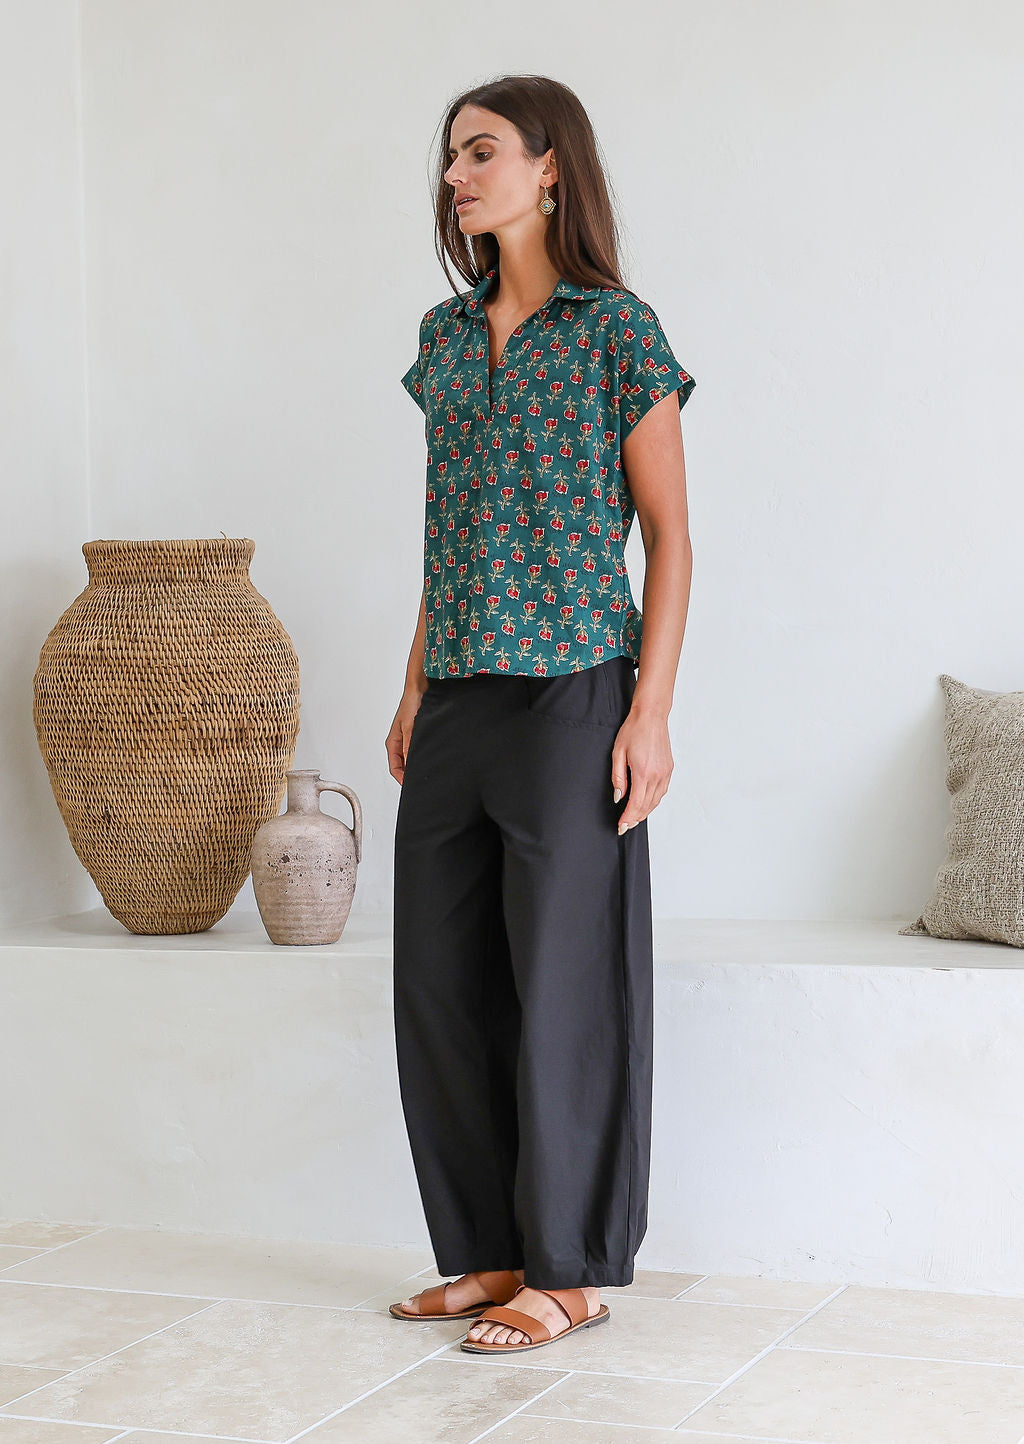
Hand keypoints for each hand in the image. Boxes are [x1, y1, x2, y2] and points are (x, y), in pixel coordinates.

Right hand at [386, 686, 427, 784]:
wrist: (420, 689)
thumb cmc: (411, 703)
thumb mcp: (410, 727)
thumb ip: (409, 746)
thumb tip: (409, 764)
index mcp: (393, 742)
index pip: (394, 768)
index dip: (402, 779)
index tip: (412, 786)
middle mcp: (399, 743)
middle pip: (402, 766)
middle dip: (409, 775)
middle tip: (422, 781)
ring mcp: (408, 739)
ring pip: (410, 759)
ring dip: (416, 765)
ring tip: (427, 771)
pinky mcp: (417, 735)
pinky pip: (417, 751)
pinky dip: (422, 756)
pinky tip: (430, 758)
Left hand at [611, 707, 672, 834]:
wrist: (651, 716)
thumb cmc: (633, 730)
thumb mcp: (618, 753)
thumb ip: (618, 777)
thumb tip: (618, 797)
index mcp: (643, 772)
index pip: (636, 804)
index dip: (628, 818)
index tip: (621, 826)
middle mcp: (657, 775)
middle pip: (646, 806)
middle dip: (635, 819)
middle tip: (625, 826)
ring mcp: (665, 773)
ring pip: (656, 801)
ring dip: (645, 812)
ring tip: (633, 818)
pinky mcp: (669, 769)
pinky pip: (662, 792)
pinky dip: (653, 801)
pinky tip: (645, 803)